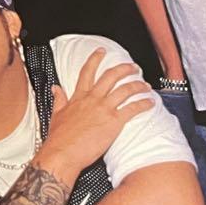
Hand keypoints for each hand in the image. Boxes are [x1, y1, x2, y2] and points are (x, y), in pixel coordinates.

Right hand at [36, 47, 153, 181]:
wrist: (63, 153)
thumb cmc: (59, 138)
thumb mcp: (56, 114)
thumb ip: (59, 99)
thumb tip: (56, 88)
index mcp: (78, 97)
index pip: (88, 72)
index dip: (95, 59)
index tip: (101, 51)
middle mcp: (92, 99)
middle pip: (111, 76)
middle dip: (124, 69)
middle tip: (133, 66)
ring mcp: (104, 109)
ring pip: (125, 90)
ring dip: (138, 85)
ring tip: (145, 84)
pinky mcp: (114, 122)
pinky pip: (132, 109)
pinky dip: (143, 104)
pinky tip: (150, 102)